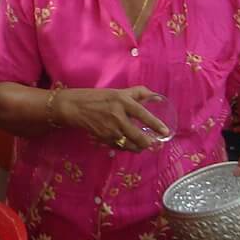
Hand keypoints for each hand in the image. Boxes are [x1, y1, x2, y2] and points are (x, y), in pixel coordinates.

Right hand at [53, 87, 168, 151]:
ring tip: (143, 146)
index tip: (165, 132)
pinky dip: (127, 147)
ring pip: (130, 145)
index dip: (155, 124)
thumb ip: (139, 93)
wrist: (74, 107)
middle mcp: (117, 116)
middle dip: (148, 143)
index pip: (143, 114)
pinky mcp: (104, 138)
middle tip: (154, 144)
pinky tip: (130, 145)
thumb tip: (158, 97)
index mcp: (122, 102)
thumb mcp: (118, 92)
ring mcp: (109, 129)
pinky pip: (120, 146)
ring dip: (139, 148)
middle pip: (138, 136)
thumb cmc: (97, 97)